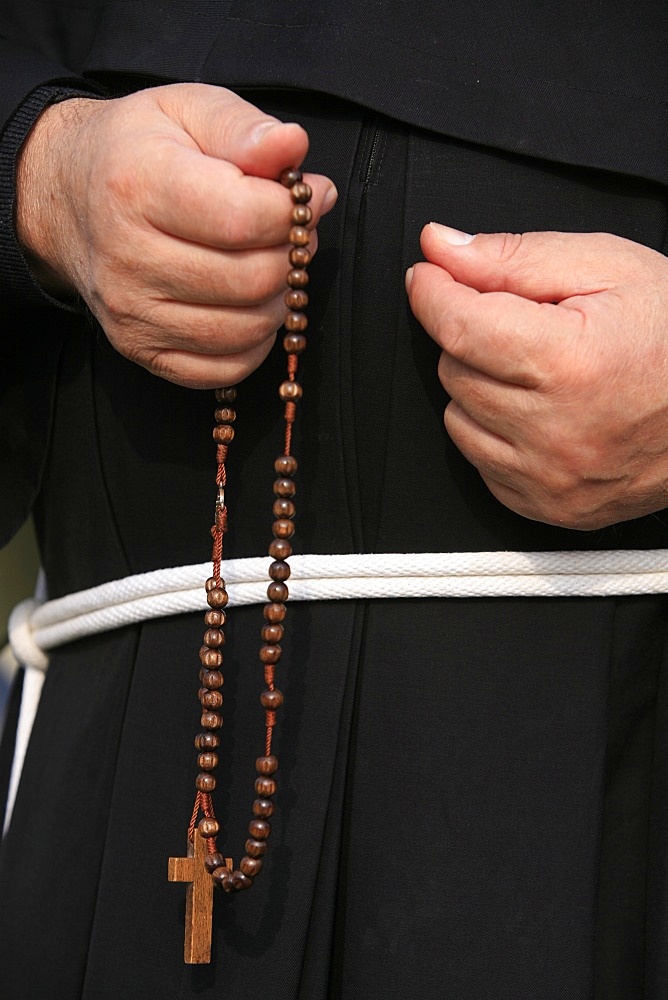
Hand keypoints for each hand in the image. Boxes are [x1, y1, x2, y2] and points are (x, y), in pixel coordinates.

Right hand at [16, 84, 336, 387]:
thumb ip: (242, 128)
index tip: (303, 198)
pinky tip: (248, 307)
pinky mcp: (140, 349)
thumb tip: (293, 148)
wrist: (69, 197)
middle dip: (291, 257)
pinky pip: (222, 369)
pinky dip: (253, 344)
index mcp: (138, 185)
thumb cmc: (137, 150)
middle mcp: (128, 256)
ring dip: (278, 301)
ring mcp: (131, 311)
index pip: (243, 218)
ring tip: (270, 267)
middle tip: (292, 236)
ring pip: (245, 330)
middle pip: (252, 280)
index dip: (292, 213)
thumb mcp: (187, 110)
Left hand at [406, 224, 667, 528]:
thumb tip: (440, 248)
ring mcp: (550, 477)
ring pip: (458, 419)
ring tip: (539, 372)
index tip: (431, 275)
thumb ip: (513, 257)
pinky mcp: (549, 507)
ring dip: (481, 387)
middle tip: (524, 325)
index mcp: (567, 362)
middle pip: (453, 370)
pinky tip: (541, 413)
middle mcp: (554, 430)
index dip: (432, 290)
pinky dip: (496, 433)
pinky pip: (480, 463)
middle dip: (473, 337)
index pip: (456, 325)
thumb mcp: (606, 268)